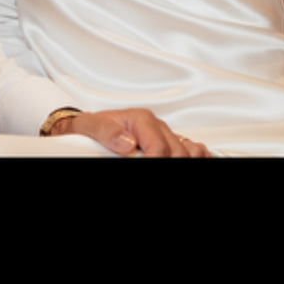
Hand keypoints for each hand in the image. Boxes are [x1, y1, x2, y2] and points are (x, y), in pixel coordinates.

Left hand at [49, 108, 211, 157]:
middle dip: (167, 161)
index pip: (159, 147)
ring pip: (189, 150)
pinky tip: (185, 159)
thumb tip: (127, 143)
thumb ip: (106, 131)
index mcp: (140, 118)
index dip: (155, 160)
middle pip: (176, 152)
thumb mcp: (89, 126)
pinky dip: (195, 155)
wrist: (88, 127)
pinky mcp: (168, 140)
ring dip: (182, 158)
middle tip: (148, 164)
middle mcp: (156, 124)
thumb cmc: (91, 127)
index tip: (145, 165)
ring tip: (166, 162)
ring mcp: (165, 132)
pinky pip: (193, 147)